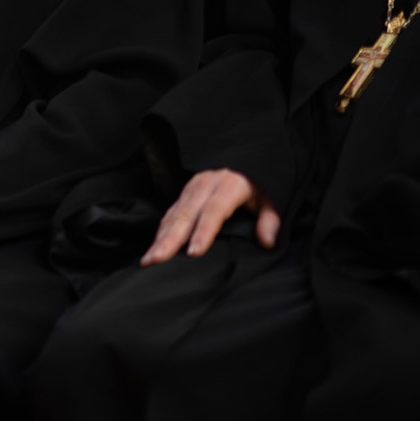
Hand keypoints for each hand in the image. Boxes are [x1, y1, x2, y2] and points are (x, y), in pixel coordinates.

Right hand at [140, 168, 279, 265]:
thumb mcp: (270, 199)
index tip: (194, 252)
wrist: (243, 161)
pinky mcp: (184, 194)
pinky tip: (154, 247)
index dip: (203, 231)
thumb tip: (266, 241)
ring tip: (149, 259)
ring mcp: (192, 188)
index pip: (214, 210)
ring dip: (160, 238)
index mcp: (229, 185)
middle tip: (157, 259)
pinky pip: (170, 214)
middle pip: (186, 214)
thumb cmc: (256, 185)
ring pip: (173, 215)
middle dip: (170, 239)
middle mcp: (206, 185)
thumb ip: (269, 220)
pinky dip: (161, 232)